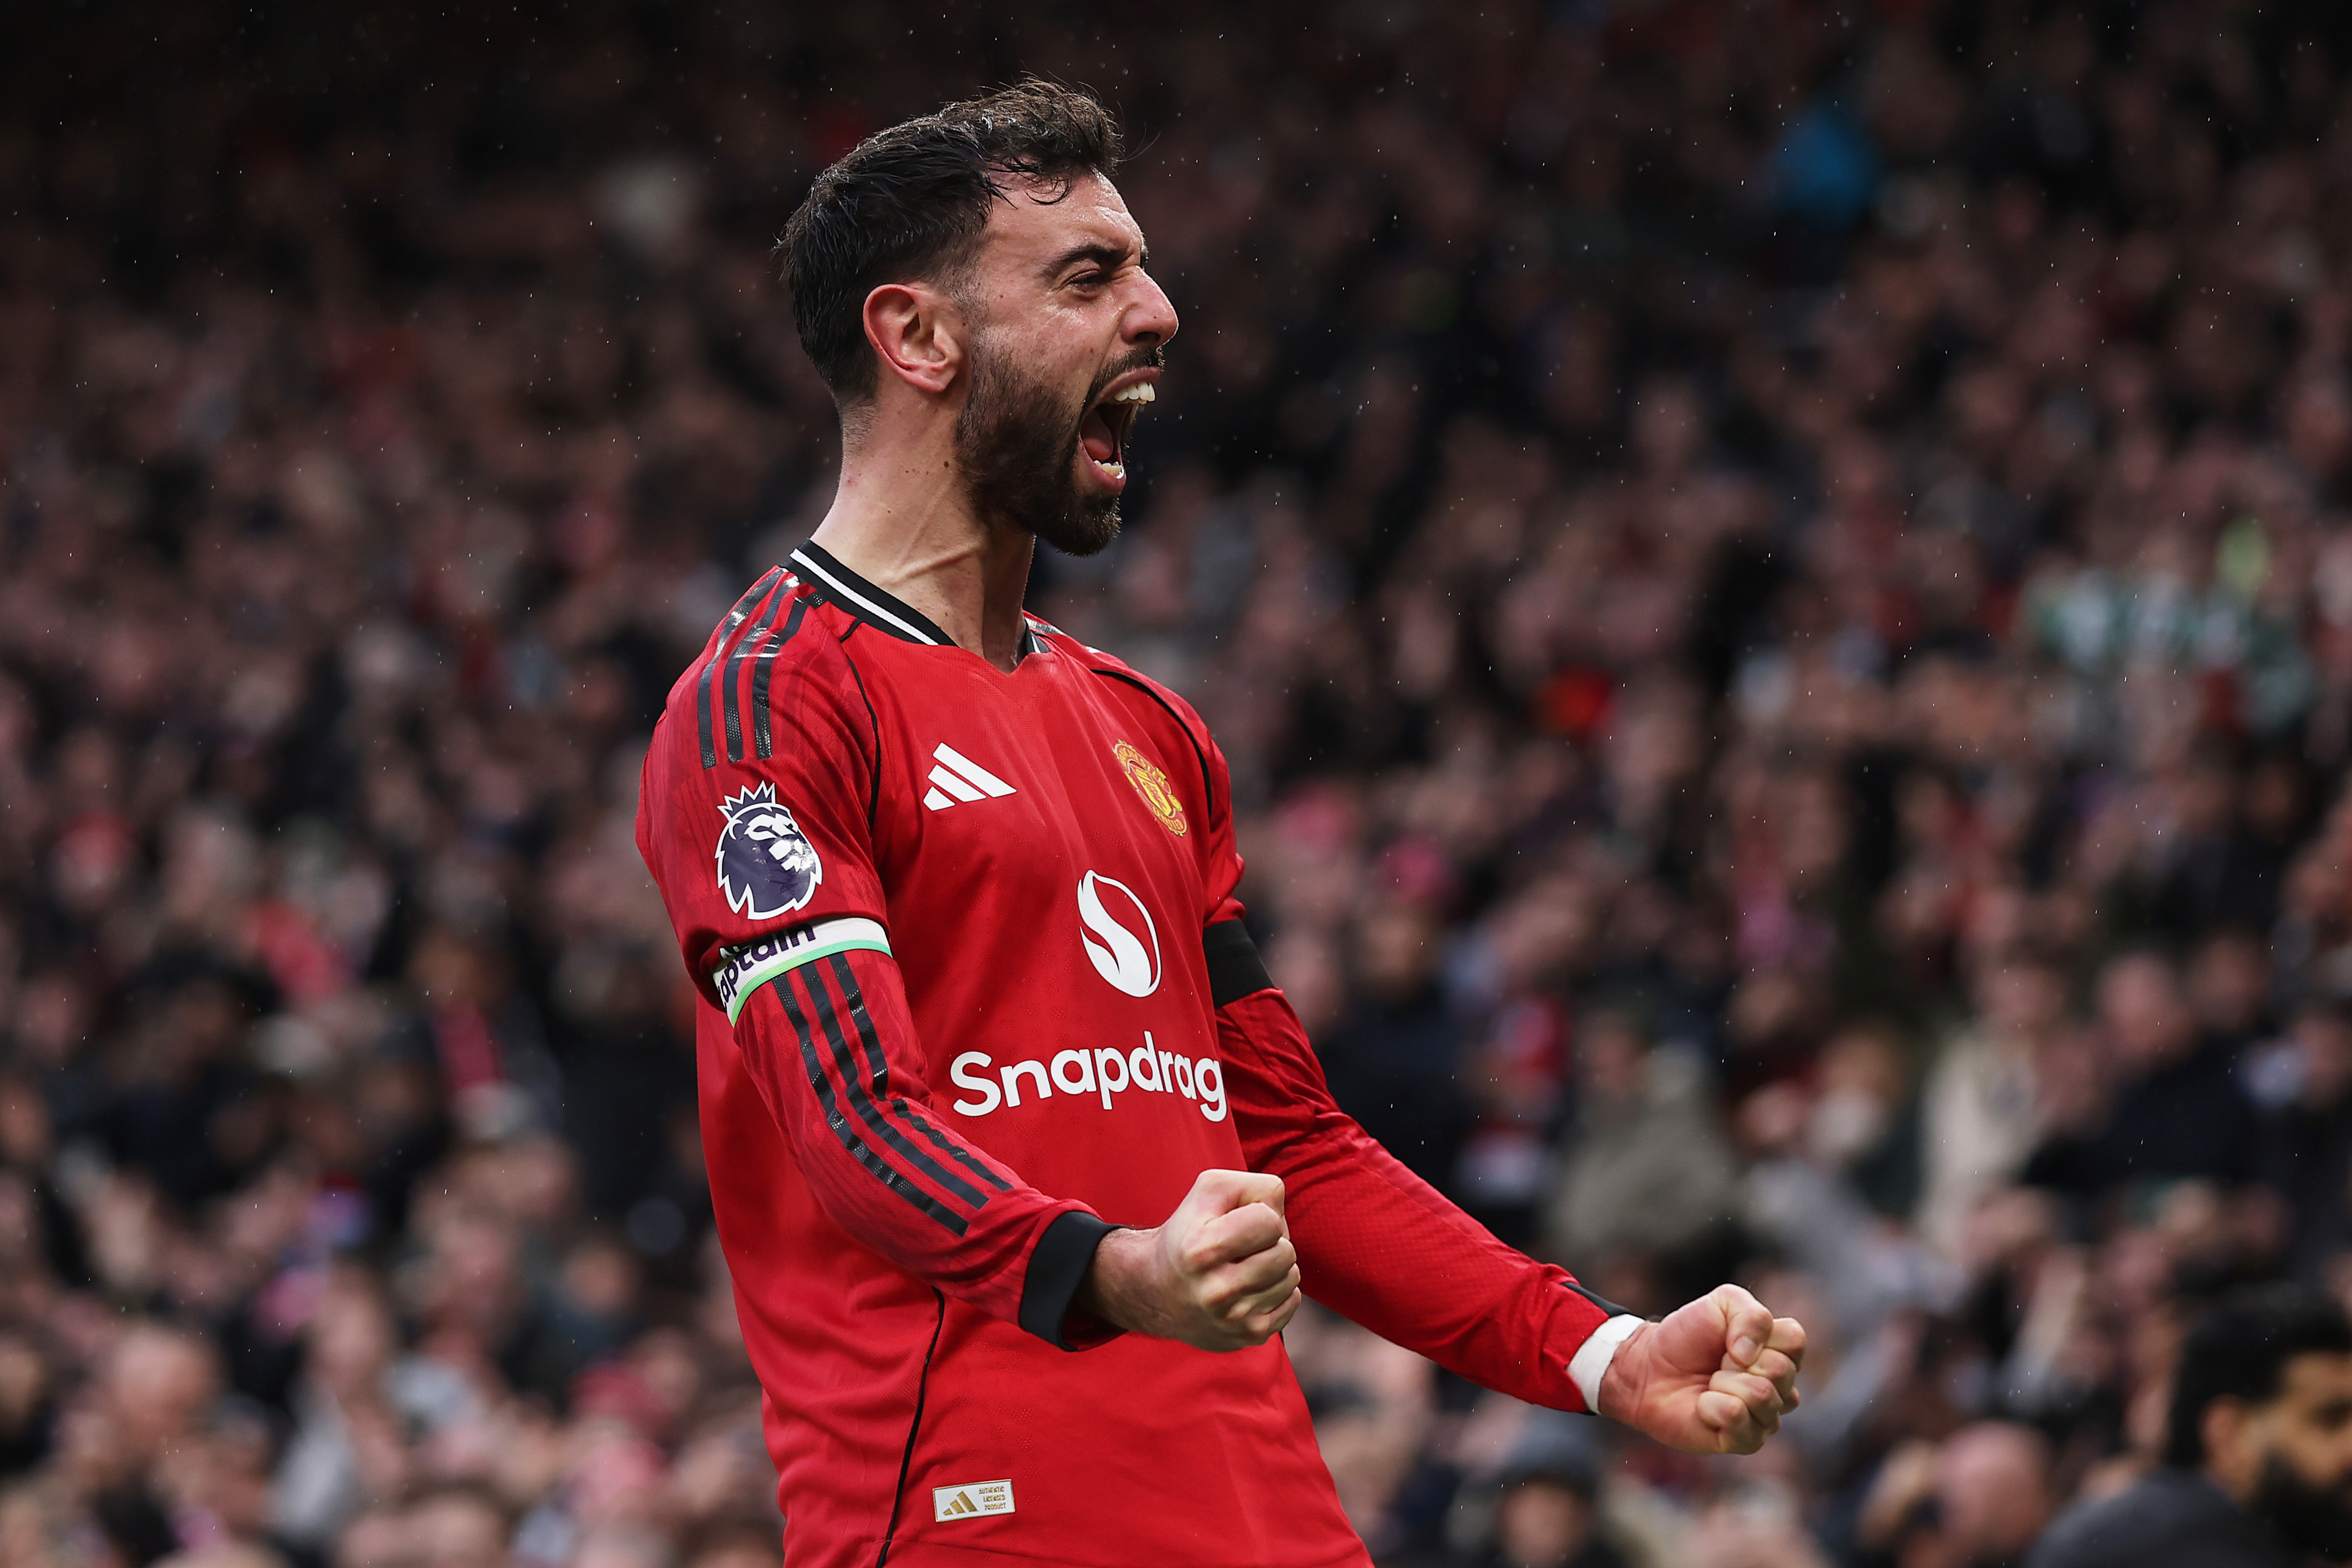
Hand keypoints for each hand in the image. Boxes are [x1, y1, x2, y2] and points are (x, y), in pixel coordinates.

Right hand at [1077, 1168, 1301, 1350]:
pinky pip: (1293, 1301)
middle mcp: (1217, 1290)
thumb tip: (1282, 1212)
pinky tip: (1252, 1288)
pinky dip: (1279, 1290)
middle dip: (1271, 1242)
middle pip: (1286, 1251)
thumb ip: (1254, 1186)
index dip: (1260, 1215)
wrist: (1156, 1290)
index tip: (1237, 1222)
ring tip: (1245, 1266)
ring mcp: (1235, 1319)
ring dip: (1275, 1266)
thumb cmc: (1189, 1231)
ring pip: (1292, 1276)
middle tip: (1243, 1247)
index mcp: (1202, 1250)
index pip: (1270, 1222)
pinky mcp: (1249, 1336)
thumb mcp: (1209, 1190)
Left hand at [1595, 1283, 1804, 1454]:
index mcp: (1781, 1351)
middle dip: (1735, 1360)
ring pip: (1761, 1396)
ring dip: (1724, 1383)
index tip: (1731, 1338)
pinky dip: (1712, 1406)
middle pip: (1780, 1371)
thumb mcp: (1720, 1304)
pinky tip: (1704, 1406)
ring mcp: (1766, 1416)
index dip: (1759, 1334)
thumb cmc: (1687, 1336)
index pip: (1795, 1340)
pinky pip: (1737, 1418)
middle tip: (1717, 1362)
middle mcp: (1781, 1387)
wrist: (1649, 1368)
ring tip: (1710, 1383)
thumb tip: (1751, 1355)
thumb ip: (1750, 1314)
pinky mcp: (1746, 1441)